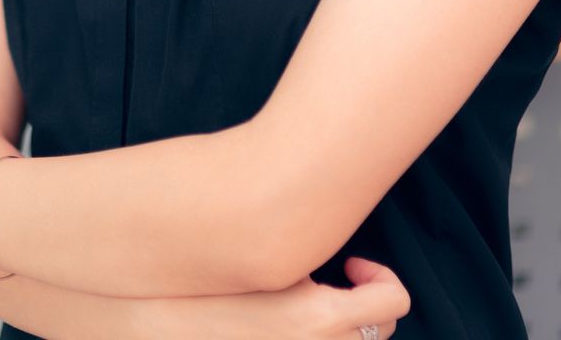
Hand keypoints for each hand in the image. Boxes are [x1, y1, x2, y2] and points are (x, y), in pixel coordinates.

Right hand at [140, 255, 409, 337]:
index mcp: (321, 318)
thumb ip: (310, 255)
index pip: (393, 303)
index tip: (351, 266)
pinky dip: (322, 336)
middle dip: (365, 303)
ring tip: (311, 301)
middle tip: (336, 281)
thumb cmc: (214, 285)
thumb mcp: (272, 260)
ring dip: (346, 324)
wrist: (167, 324)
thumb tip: (334, 231)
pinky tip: (290, 323)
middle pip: (380, 330)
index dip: (380, 278)